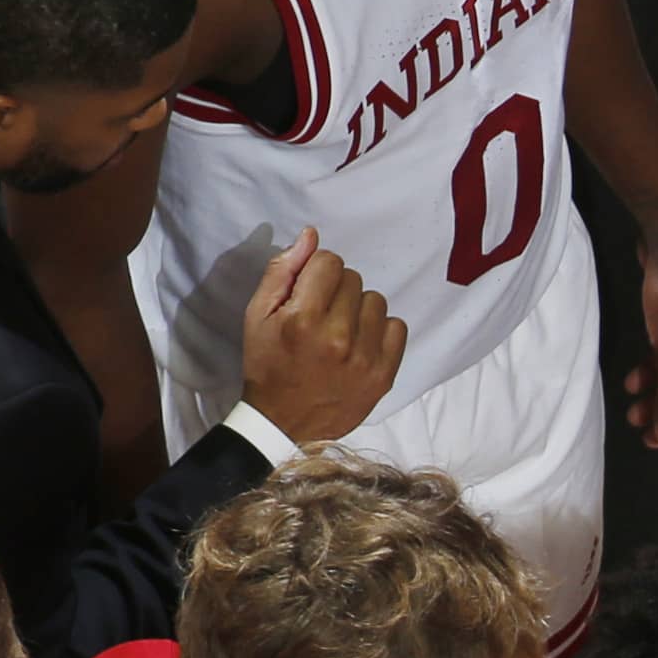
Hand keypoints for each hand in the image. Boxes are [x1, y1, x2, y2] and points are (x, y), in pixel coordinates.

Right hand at [236, 230, 406, 444]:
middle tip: (322, 316)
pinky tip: (360, 344)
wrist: (283, 421)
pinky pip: (398, 327)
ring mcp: (365, 358)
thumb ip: (282, 271)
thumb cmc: (267, 363)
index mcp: (303, 318)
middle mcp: (337, 337)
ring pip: (376, 301)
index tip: (310, 292)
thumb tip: (312, 235)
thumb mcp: (258, 315)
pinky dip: (381, 331)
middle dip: (336, 290)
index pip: (330, 262)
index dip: (318, 272)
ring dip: (359, 310)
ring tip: (341, 331)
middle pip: (354, 279)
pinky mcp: (384, 375)